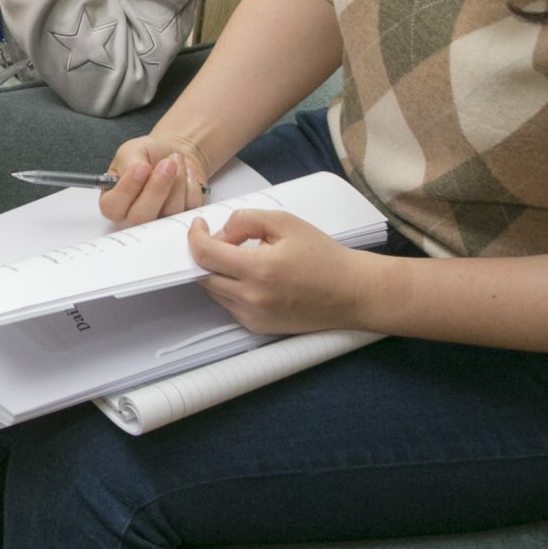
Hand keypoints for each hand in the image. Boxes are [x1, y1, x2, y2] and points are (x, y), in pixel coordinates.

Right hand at [100, 130, 211, 225]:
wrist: (173, 156)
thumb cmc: (148, 155)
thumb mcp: (131, 151)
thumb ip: (129, 164)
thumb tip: (140, 171)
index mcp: (113, 202)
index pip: (112, 207)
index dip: (127, 189)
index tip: (142, 167)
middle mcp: (132, 217)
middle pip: (141, 216)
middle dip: (157, 188)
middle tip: (167, 164)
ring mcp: (158, 221)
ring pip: (169, 211)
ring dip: (177, 181)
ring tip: (175, 160)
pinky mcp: (181, 219)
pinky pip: (189, 206)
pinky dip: (190, 185)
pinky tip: (184, 175)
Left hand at [186, 207, 383, 334]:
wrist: (352, 292)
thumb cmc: (323, 256)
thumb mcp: (286, 223)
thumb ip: (246, 221)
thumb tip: (219, 233)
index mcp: (258, 270)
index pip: (205, 255)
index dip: (195, 236)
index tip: (200, 226)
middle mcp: (251, 298)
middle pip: (204, 275)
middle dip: (206, 255)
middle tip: (223, 240)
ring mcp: (253, 317)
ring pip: (215, 291)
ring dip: (218, 273)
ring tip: (244, 258)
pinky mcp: (258, 327)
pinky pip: (229, 305)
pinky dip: (231, 289)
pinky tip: (254, 278)